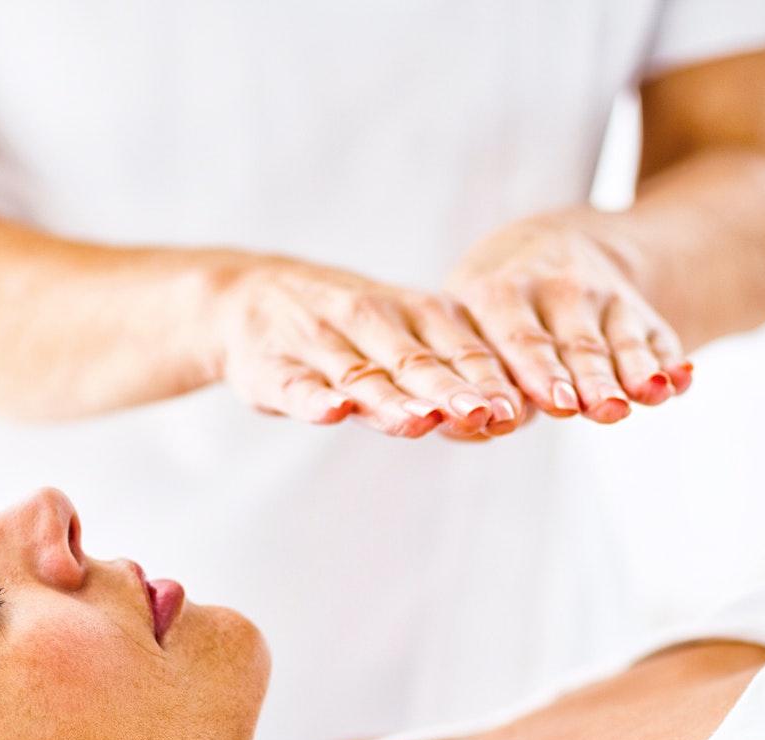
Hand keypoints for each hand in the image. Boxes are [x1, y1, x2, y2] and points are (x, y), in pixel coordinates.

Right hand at [212, 258, 524, 437]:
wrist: (248, 295)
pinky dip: (316, 399)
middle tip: (482, 415)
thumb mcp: (399, 331)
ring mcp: (318, 343)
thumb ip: (446, 368)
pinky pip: (298, 385)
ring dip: (391, 399)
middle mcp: (367, 319)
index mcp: (410, 312)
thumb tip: (507, 417)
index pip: (457, 348)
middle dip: (449, 390)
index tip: (516, 410)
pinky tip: (334, 410)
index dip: (486, 379)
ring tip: (420, 420)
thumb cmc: (346, 327)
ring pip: (361, 376)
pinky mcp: (274, 368)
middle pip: (415, 363)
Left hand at [446, 216, 692, 423]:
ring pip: (617, 341)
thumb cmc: (491, 310)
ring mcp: (599, 295)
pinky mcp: (636, 307)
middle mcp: (551, 288)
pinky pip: (655, 336)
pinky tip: (681, 380)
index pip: (516, 339)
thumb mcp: (466, 322)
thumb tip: (467, 427)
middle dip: (589, 377)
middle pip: (574, 343)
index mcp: (497, 292)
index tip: (544, 409)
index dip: (532, 375)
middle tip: (601, 409)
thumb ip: (471, 381)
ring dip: (635, 370)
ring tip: (649, 395)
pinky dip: (668, 361)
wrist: (548, 246)